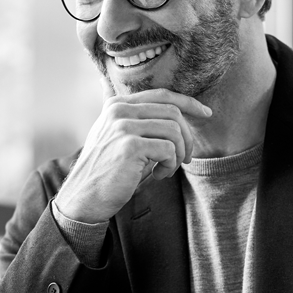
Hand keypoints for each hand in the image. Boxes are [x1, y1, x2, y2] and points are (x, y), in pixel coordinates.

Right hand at [54, 89, 211, 223]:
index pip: (162, 95)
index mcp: (117, 105)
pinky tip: (159, 176)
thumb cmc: (106, 170)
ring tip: (168, 169)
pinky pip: (169, 150)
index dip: (189, 103)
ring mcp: (123, 127)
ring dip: (179, 154)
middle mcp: (119, 110)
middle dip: (187, 137)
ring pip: (174, 131)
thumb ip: (133, 119)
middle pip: (173, 112)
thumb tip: (160, 106)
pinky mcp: (130, 146)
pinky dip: (171, 166)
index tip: (207, 113)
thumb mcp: (115, 136)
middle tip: (186, 158)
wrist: (85, 197)